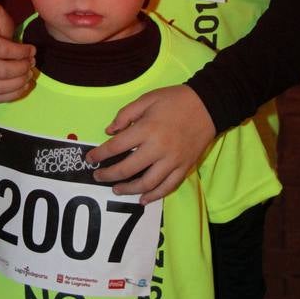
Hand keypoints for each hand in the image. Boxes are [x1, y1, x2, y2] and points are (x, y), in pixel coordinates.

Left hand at [85, 85, 215, 203]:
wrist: (209, 105)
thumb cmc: (175, 99)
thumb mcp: (147, 98)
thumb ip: (125, 114)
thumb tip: (109, 131)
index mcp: (146, 129)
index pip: (116, 147)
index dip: (100, 154)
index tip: (90, 158)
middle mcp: (158, 148)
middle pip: (127, 169)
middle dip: (109, 175)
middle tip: (98, 176)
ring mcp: (172, 161)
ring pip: (146, 183)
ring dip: (128, 190)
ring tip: (116, 190)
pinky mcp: (184, 167)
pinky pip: (167, 187)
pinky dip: (154, 196)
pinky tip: (143, 199)